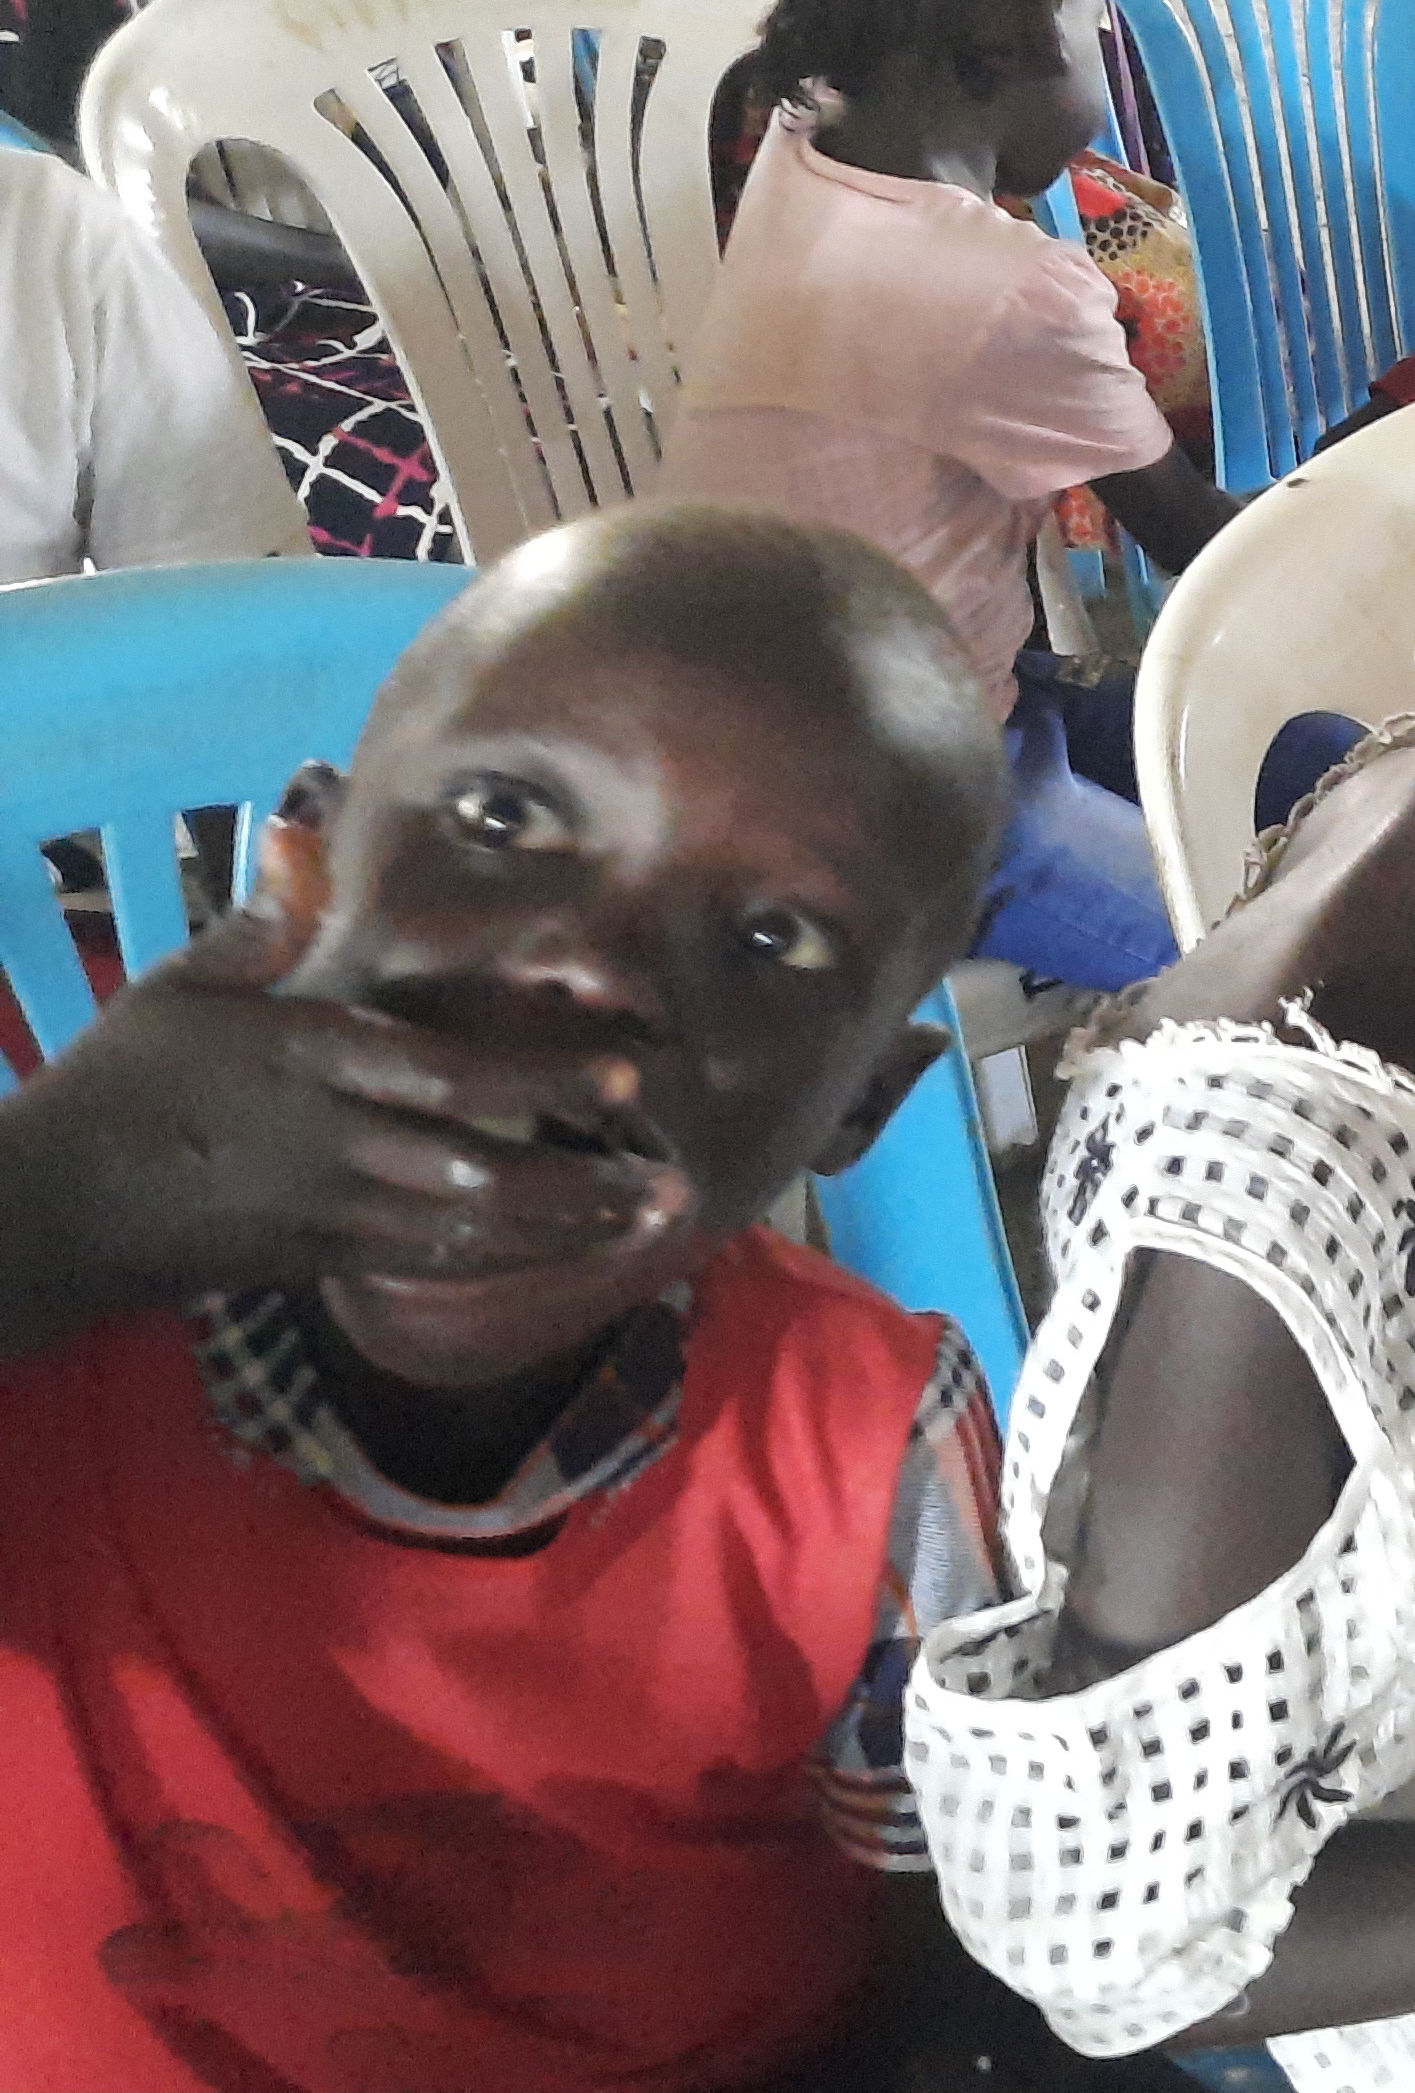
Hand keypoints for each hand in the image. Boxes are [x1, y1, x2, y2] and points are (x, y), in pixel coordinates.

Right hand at [8, 801, 688, 1308]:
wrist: (56, 1207)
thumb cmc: (126, 1081)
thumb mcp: (180, 988)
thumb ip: (262, 923)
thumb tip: (303, 827)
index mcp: (308, 1064)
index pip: (445, 1073)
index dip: (541, 1079)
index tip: (625, 1077)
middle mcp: (336, 1145)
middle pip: (480, 1170)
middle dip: (582, 1180)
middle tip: (673, 1175)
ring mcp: (334, 1213)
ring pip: (473, 1234)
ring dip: (568, 1228)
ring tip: (656, 1215)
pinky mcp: (326, 1261)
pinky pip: (436, 1266)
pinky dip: (514, 1260)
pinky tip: (577, 1250)